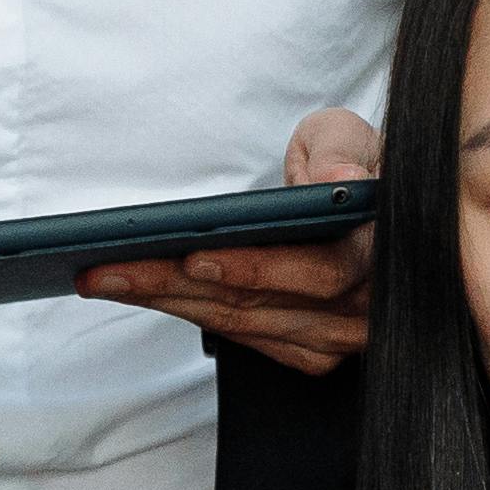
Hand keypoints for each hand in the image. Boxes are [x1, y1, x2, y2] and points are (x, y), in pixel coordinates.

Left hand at [80, 108, 385, 377]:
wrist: (376, 206)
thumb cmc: (355, 165)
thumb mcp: (347, 136)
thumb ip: (339, 153)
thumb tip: (336, 184)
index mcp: (385, 249)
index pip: (322, 271)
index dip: (255, 268)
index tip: (192, 257)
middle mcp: (367, 307)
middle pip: (260, 306)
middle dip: (173, 286)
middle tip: (104, 270)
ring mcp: (342, 338)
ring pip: (242, 325)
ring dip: (168, 303)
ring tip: (104, 278)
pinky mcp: (317, 353)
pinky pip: (246, 340)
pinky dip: (194, 315)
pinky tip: (148, 295)